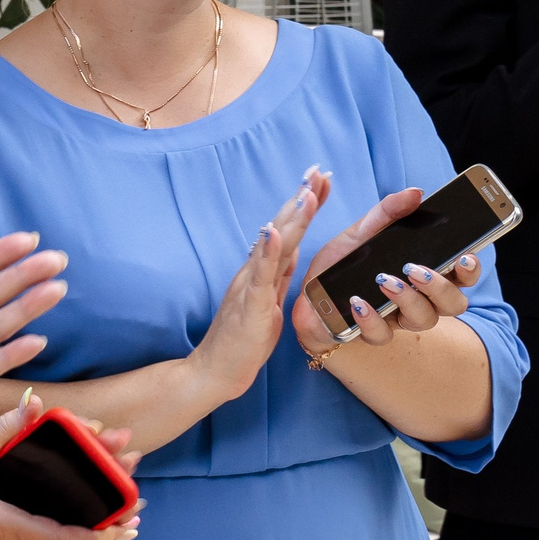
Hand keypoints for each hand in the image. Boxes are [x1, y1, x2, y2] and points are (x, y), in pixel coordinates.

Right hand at [186, 167, 327, 403]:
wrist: (216, 369)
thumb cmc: (243, 339)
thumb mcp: (269, 300)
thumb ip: (278, 273)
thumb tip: (293, 246)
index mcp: (263, 271)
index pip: (288, 230)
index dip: (304, 204)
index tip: (322, 178)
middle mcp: (254, 271)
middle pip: (281, 228)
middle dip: (301, 198)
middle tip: (318, 170)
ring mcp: (250, 286)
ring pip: (274, 246)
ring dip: (290, 218)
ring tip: (306, 192)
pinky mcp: (251, 306)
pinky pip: (260, 276)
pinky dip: (267, 251)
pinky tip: (273, 232)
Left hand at [290, 185, 481, 356]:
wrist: (308, 296)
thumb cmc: (343, 265)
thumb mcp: (360, 233)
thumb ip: (387, 213)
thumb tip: (415, 192)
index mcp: (424, 274)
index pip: (463, 276)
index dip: (471, 269)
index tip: (465, 256)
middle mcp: (419, 300)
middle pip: (453, 303)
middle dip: (440, 286)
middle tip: (415, 269)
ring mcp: (398, 319)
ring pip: (423, 319)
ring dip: (407, 299)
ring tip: (384, 280)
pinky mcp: (370, 333)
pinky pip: (382, 334)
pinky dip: (371, 318)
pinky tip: (358, 302)